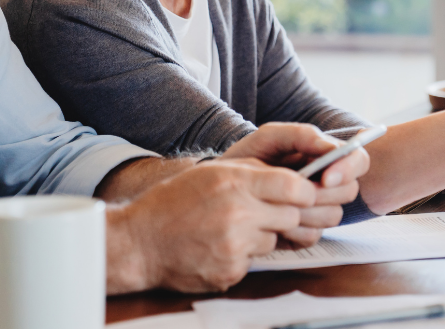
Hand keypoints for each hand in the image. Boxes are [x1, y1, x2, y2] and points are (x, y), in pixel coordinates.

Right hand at [112, 158, 314, 292]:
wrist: (139, 243)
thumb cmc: (173, 203)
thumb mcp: (212, 172)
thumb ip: (253, 172)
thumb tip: (294, 178)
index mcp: (234, 182)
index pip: (295, 188)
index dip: (305, 192)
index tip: (302, 194)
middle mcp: (237, 213)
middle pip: (292, 216)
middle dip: (284, 214)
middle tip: (262, 212)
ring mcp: (234, 246)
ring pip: (274, 240)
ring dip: (261, 235)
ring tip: (230, 229)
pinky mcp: (230, 271)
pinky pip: (254, 262)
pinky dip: (242, 255)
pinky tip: (218, 247)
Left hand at [222, 123, 368, 246]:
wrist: (219, 190)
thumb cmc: (247, 158)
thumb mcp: (269, 138)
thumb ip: (301, 135)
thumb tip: (330, 148)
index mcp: (324, 157)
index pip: (359, 160)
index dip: (348, 169)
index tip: (325, 177)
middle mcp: (326, 184)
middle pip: (349, 191)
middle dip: (324, 193)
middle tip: (297, 192)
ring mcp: (316, 209)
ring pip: (334, 216)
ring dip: (307, 212)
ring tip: (279, 204)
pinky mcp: (303, 232)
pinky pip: (313, 235)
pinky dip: (294, 230)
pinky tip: (274, 221)